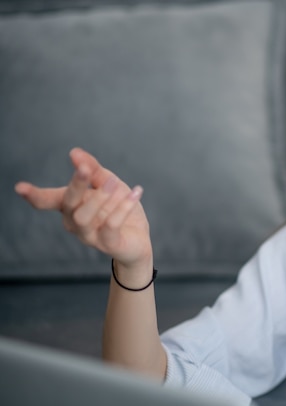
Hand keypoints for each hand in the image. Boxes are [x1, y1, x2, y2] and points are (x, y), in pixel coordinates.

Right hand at [14, 148, 152, 269]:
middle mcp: (74, 222)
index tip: (20, 187)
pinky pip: (111, 227)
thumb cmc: (118, 209)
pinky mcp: (109, 245)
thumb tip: (75, 153)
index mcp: (70, 206)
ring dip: (100, 197)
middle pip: (68, 204)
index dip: (34, 195)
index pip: (47, 201)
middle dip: (76, 184)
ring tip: (115, 183)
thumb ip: (93, 169)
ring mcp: (90, 236)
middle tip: (86, 168)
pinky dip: (123, 208)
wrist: (138, 239)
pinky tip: (136, 192)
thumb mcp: (108, 183)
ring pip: (84, 217)